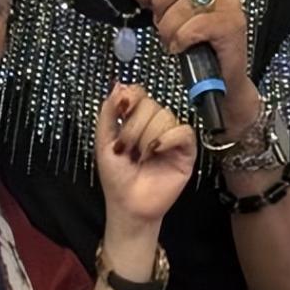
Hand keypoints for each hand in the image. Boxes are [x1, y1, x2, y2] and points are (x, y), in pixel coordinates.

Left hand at [95, 83, 195, 230]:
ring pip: (165, 116)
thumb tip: (117, 85)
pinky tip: (156, 151)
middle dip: (134, 127)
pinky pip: (183, 131)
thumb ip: (108, 111)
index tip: (122, 110)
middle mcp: (154, 124)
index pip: (139, 93)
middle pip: (151, 104)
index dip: (131, 97)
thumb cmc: (116, 177)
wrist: (128, 204)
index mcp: (135, 119)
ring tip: (141, 156)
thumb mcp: (103, 141)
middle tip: (127, 148)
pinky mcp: (186, 150)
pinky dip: (167, 139)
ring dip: (147, 137)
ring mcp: (171, 136)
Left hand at [125, 0, 260, 129]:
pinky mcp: (233, 25)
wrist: (218, 76)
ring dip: (168, 26)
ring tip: (173, 37)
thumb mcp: (166, 11)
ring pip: (184, 4)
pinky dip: (181, 38)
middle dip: (160, 2)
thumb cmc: (195, 39)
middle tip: (162, 20)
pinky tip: (182, 46)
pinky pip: (195, 25)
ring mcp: (232, 2)